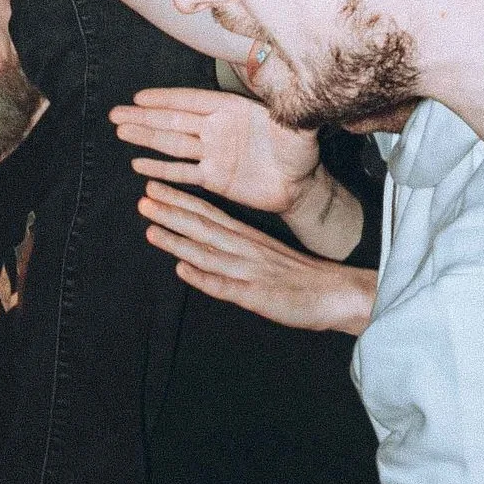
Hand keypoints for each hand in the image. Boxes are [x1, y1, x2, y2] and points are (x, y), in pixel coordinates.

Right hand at [111, 85, 320, 215]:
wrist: (301, 187)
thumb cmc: (301, 151)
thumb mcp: (296, 126)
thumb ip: (286, 105)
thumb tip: (287, 78)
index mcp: (232, 110)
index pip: (193, 102)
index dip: (166, 100)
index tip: (140, 98)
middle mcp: (217, 129)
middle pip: (174, 121)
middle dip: (144, 117)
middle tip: (115, 114)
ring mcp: (212, 153)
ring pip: (173, 144)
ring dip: (146, 138)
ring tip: (120, 131)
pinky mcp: (213, 178)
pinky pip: (183, 172)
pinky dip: (161, 168)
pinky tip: (139, 164)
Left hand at [135, 180, 376, 333]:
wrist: (339, 294)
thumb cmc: (303, 276)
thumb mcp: (268, 252)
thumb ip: (240, 245)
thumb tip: (210, 236)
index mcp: (249, 238)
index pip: (210, 214)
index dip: (180, 201)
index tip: (155, 187)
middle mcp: (246, 250)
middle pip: (204, 227)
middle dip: (172, 212)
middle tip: (144, 198)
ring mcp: (250, 272)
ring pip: (208, 253)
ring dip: (178, 241)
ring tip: (151, 229)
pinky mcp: (258, 296)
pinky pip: (227, 287)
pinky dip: (204, 278)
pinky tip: (183, 271)